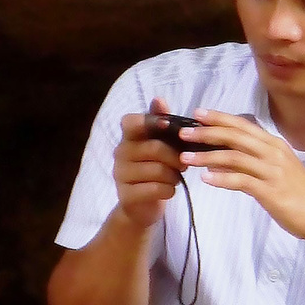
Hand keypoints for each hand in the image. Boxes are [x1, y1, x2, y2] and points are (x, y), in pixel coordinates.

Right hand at [113, 97, 182, 230]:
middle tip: (184, 163)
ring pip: (158, 170)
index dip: (150, 122)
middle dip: (176, 157)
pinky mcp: (127, 195)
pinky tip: (169, 190)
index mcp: (128, 137)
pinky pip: (156, 189)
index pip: (130, 122)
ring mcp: (120, 175)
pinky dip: (169, 190)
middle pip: (155, 148)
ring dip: (174, 175)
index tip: (168, 126)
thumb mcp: (159, 144)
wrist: (142, 205)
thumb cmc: (155, 169)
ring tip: (176, 177)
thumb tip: (159, 99)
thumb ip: (159, 122)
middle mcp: (120, 153)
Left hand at [176, 110, 304, 242]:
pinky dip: (221, 179)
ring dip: (207, 156)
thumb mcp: (277, 169)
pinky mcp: (270, 191)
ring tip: (186, 158)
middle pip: (234, 136)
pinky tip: (206, 179)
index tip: (196, 113)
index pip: (242, 124)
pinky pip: (240, 181)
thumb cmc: (297, 193)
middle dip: (206, 133)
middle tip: (183, 133)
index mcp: (274, 144)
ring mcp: (272, 171)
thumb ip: (253, 160)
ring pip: (233, 157)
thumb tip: (224, 157)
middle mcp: (273, 153)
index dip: (218, 118)